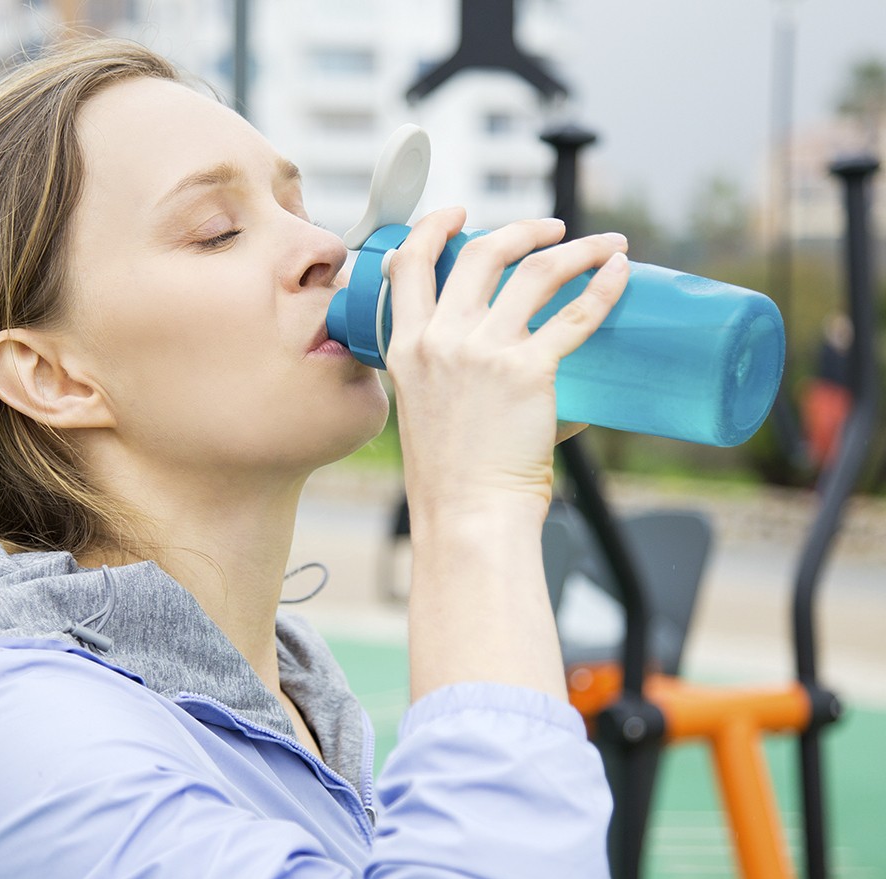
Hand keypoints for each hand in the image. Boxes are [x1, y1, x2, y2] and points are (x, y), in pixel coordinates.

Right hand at [384, 210, 628, 527]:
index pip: (408, 264)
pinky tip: (621, 271)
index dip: (432, 227)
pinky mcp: (528, 371)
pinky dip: (604, 285)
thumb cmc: (452, 478)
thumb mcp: (430, 413)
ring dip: (574, 247)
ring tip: (602, 244)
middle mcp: (440, 340)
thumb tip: (538, 376)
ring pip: (535, 271)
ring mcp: (483, 352)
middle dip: (520, 229)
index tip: (457, 215)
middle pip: (481, 253)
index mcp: (406, 349)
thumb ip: (464, 381)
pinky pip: (576, 314)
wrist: (467, 515)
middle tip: (550, 230)